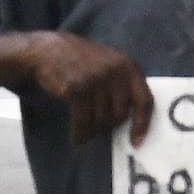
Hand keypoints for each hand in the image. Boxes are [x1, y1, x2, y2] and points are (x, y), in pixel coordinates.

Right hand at [30, 32, 152, 147]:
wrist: (48, 51)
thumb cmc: (81, 63)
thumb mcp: (109, 65)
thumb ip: (123, 87)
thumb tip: (134, 123)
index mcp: (128, 66)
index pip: (145, 100)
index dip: (142, 124)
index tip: (136, 142)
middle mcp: (115, 71)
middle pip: (120, 115)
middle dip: (109, 126)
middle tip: (98, 129)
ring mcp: (95, 79)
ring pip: (102, 120)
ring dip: (92, 131)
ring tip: (85, 131)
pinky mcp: (77, 88)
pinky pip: (83, 122)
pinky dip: (80, 134)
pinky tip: (77, 139)